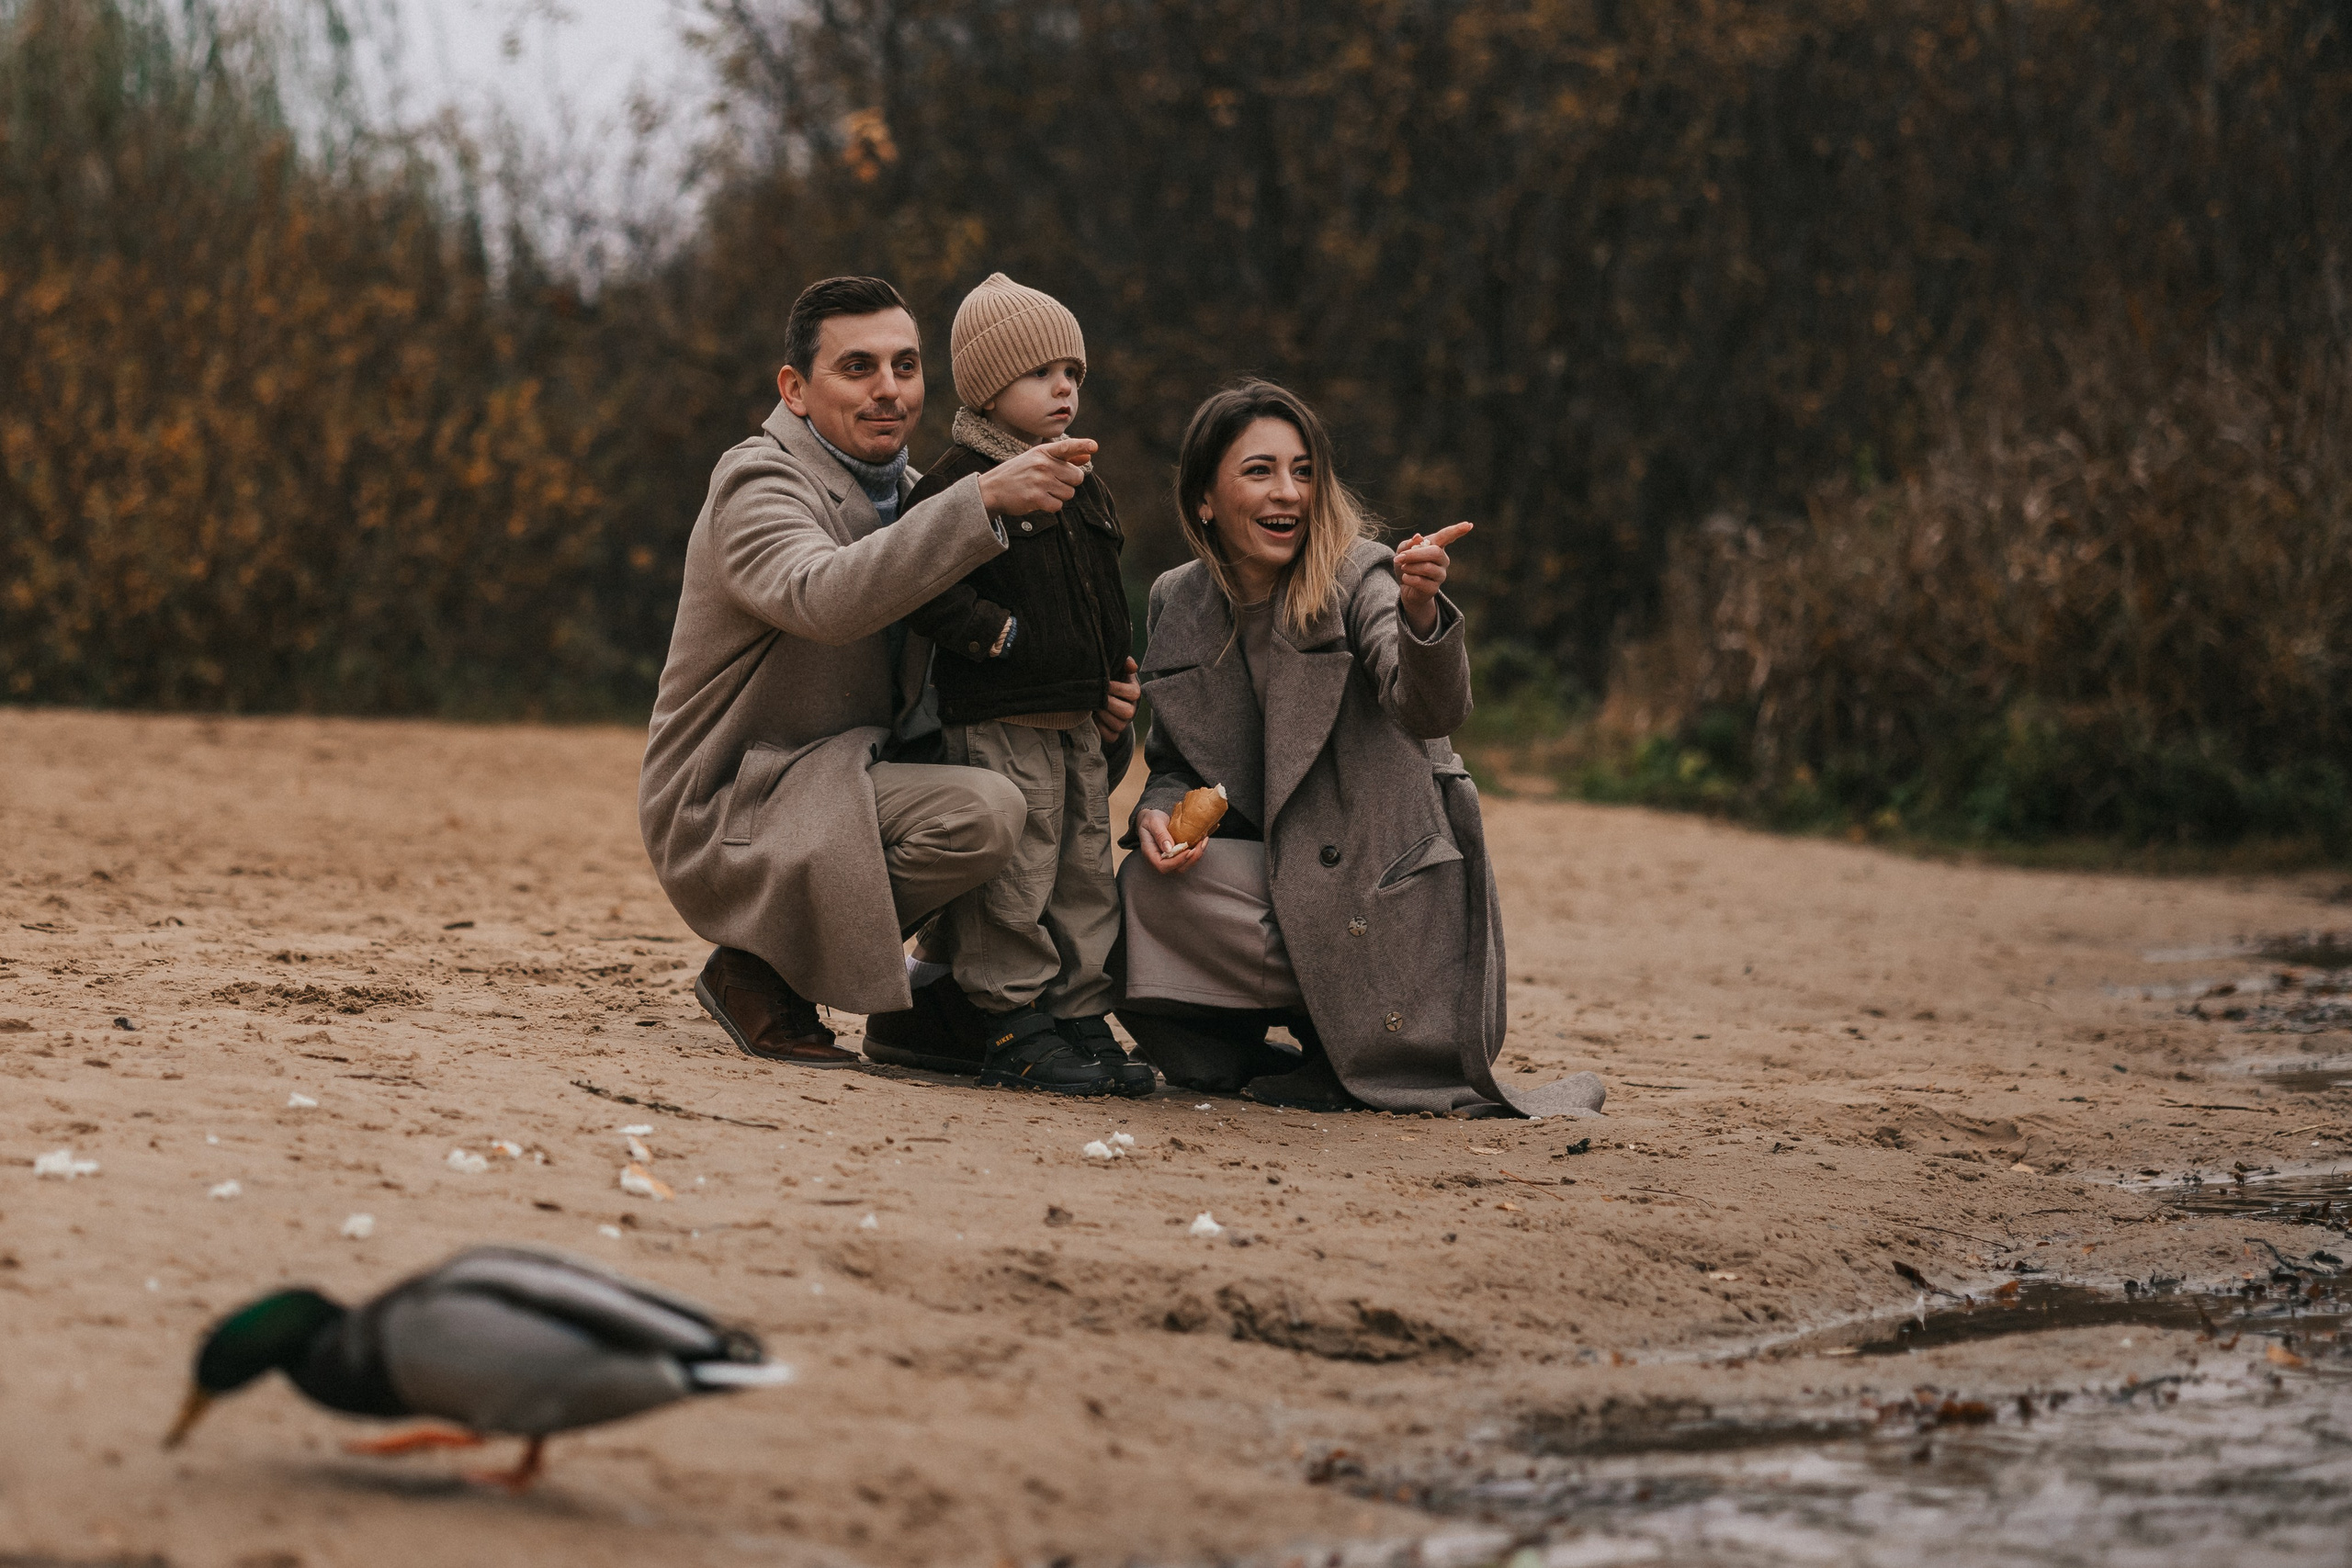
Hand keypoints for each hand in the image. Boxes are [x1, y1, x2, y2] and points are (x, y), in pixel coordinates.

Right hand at [975, 438, 1094, 516]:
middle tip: (1051, 483)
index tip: (1094, 447)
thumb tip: (1089, 457)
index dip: (1082, 446)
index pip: (1067, 446)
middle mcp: (1042, 464)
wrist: (992, 489)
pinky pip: (1058, 505)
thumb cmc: (1019, 473)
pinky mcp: (1036, 498)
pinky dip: (1051, 506)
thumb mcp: (1038, 460)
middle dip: (1068, 483)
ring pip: (1070, 493)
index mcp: (1043, 452)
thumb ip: (1065, 459)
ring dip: (1060, 496)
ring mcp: (1039, 481)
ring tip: (1042, 491)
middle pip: (1077, 477)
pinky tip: (1038, 500)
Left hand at [1094, 657, 1138, 743]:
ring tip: (1093, 708)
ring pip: (1119, 725)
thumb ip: (1125, 662)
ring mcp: (1123, 723)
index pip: (1133, 693)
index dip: (1117, 688)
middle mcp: (1131, 709)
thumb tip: (1131, 666)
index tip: (1104, 683)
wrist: (1100, 695)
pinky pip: (1111, 736)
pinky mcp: (1114, 733)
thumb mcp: (1117, 667)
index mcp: (1134, 692)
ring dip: (1104, 716)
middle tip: (1096, 697)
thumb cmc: (1110, 677)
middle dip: (1109, 704)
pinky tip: (1092, 718)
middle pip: (1127, 712)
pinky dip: (1100, 729)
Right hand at [1135, 808, 1205, 874]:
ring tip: (1204, 842)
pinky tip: (1202, 841)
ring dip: (1196, 856)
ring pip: (1184, 866)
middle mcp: (1160, 860)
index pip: (1162, 865)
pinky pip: (1188, 859)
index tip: (1188, 851)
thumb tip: (1169, 849)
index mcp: (1150, 854)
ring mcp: (1169, 860)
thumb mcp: (1153, 822)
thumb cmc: (1150, 820)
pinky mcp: (1177, 857)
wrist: (1152, 820)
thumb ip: (1160, 835)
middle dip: (1191, 859)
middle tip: (1200, 845)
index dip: (1176, 861)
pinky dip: (1197, 852)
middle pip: (1176, 869)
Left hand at [1395, 520, 1471, 635]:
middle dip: (1415, 554)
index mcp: (1436, 546)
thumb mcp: (1402, 552)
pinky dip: (1408, 578)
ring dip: (1410, 567)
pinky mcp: (1434, 588)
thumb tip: (1418, 537)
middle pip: (1434, 553)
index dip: (1457, 530)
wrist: (1405, 588)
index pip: (1448, 536)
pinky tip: (1406, 578)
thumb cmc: (1407, 565)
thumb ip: (1408, 544)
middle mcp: (1442, 560)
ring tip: (1403, 568)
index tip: (1469, 525)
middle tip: (1399, 557)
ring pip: (1427, 567)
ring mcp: (1440, 575)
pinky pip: (1420, 581)